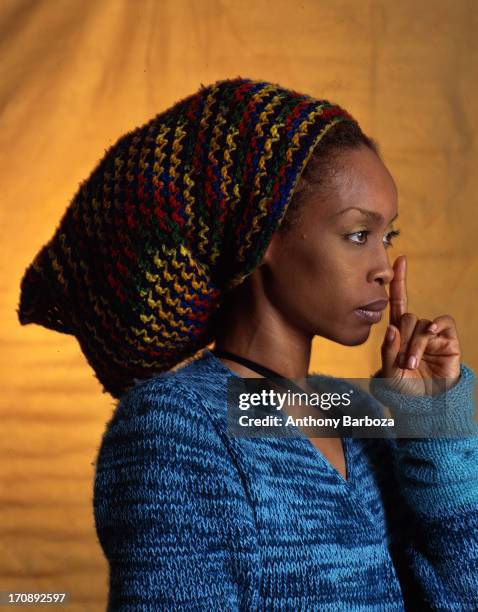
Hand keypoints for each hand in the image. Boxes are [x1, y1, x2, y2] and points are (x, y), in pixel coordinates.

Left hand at [373, 255, 461, 395]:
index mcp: (398, 333)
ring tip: (411, 364)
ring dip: (415, 344)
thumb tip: (391, 328)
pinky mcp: (448, 340)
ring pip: (421, 324)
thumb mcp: (389, 371)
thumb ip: (388, 350)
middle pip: (406, 317)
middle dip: (402, 339)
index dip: (399, 281)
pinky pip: (442, 323)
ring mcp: (432, 334)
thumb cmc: (404, 389)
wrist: (426, 405)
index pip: (397, 302)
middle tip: (402, 362)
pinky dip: (436, 326)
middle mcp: (415, 330)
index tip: (400, 259)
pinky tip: (432, 334)